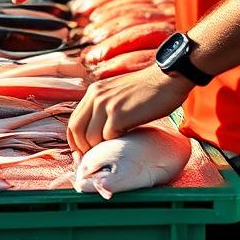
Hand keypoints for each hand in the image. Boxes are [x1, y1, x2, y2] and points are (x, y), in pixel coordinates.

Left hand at [67, 66, 191, 156]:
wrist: (166, 79)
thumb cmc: (148, 90)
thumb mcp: (118, 94)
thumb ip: (105, 108)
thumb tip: (97, 133)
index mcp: (94, 92)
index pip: (73, 121)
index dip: (74, 141)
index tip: (83, 153)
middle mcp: (95, 96)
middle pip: (76, 129)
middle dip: (83, 149)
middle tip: (94, 160)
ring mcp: (106, 104)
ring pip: (90, 137)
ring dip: (99, 149)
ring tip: (111, 153)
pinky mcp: (118, 114)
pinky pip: (108, 137)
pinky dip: (114, 145)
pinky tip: (124, 143)